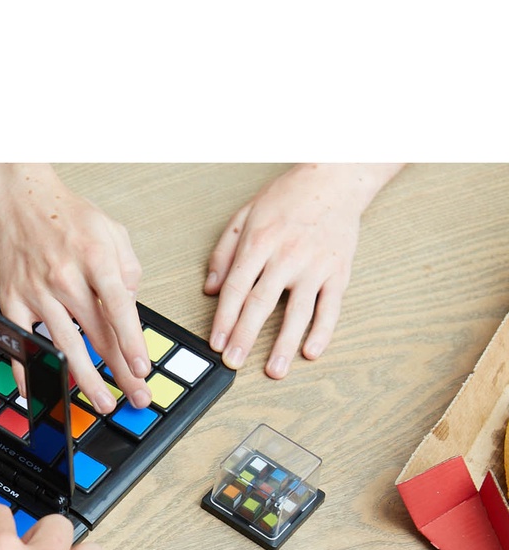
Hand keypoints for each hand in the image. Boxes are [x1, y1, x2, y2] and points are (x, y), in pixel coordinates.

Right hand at [0, 163, 150, 411]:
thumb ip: (128, 269)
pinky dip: (29, 369)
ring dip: (86, 379)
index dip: (132, 343)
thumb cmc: (66, 215)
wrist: (18, 198)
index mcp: (95, 256)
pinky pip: (22, 341)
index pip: (119, 309)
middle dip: (120, 371)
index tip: (142, 369)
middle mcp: (65, 276)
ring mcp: (36, 291)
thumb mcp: (112, 230)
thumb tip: (131, 308)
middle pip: (97, 335)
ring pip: (64, 346)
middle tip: (137, 396)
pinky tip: (41, 390)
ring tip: (104, 402)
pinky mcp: (13, 300)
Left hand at [205, 163, 402, 377]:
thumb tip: (210, 290)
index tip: (216, 343)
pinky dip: (323, 331)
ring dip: (284, 344)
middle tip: (234, 363)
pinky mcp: (339, 271)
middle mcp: (287, 255)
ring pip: (298, 311)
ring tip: (273, 370)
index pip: (236, 288)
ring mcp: (315, 265)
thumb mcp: (245, 216)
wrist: (335, 178)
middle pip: (261, 303)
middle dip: (245, 337)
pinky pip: (331, 307)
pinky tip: (311, 352)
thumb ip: (224, 253)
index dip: (224, 319)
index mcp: (259, 242)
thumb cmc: (287, 197)